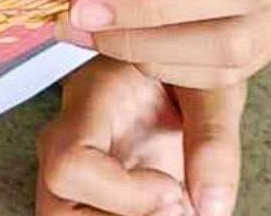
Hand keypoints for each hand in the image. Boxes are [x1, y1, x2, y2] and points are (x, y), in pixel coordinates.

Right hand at [41, 58, 245, 215]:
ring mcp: (73, 170)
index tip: (173, 189)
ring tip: (173, 205)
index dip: (123, 193)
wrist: (178, 75)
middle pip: (57, 208)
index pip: (71, 162)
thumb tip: (212, 207)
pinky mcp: (90, 192)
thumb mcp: (213, 86)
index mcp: (89, 98)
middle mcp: (67, 138)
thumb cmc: (186, 67)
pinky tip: (167, 205)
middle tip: (177, 206)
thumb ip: (213, 138)